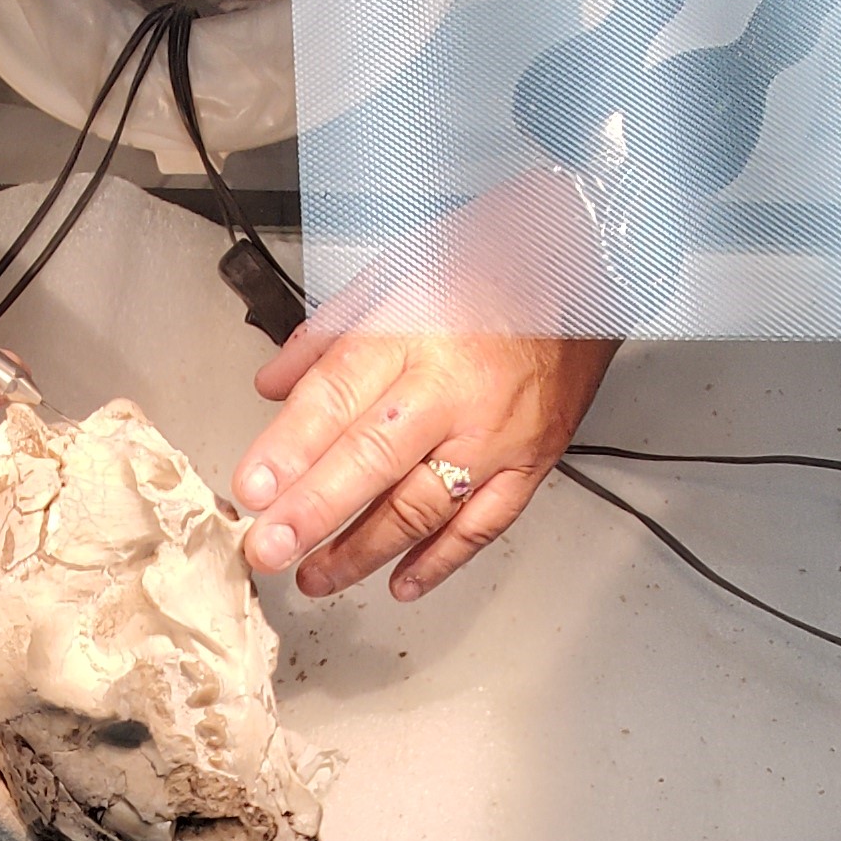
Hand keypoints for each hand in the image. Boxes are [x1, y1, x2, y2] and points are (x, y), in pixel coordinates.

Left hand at [234, 171, 622, 600]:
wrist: (588, 259)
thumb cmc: (494, 258)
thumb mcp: (397, 270)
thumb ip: (329, 333)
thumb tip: (274, 384)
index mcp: (412, 331)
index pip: (335, 399)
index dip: (288, 450)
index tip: (251, 489)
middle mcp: (454, 387)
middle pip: (370, 461)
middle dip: (312, 514)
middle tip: (269, 549)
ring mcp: (498, 432)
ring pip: (422, 507)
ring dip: (362, 551)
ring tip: (315, 577)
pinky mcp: (534, 460)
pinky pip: (483, 524)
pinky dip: (441, 560)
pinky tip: (401, 582)